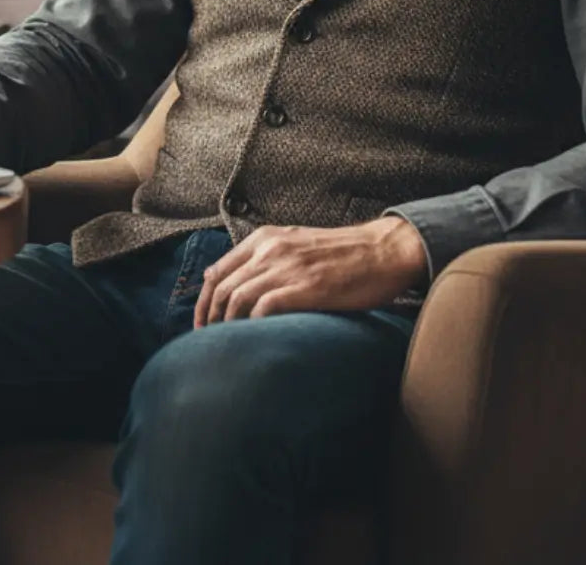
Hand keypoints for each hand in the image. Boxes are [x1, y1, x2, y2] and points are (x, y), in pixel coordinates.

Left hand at [193, 216, 427, 327]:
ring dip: (227, 328)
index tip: (202, 324)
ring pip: (237, 299)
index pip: (218, 271)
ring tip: (228, 348)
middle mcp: (270, 249)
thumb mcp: (297, 245)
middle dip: (208, 319)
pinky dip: (253, 327)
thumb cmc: (343, 254)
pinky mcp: (305, 288)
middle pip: (222, 288)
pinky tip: (254, 342)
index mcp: (266, 238)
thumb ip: (268, 259)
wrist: (383, 250)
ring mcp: (287, 267)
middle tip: (207, 344)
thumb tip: (240, 286)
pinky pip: (264, 309)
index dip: (203, 301)